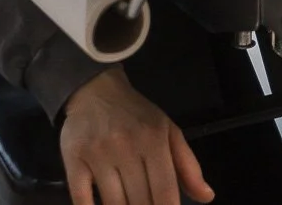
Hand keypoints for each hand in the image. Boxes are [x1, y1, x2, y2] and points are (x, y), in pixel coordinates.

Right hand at [60, 69, 213, 204]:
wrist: (95, 89)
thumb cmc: (136, 115)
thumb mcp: (167, 131)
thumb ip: (188, 165)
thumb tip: (207, 197)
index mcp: (154, 139)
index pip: (165, 191)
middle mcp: (126, 146)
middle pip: (140, 202)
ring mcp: (98, 153)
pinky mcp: (74, 159)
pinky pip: (82, 199)